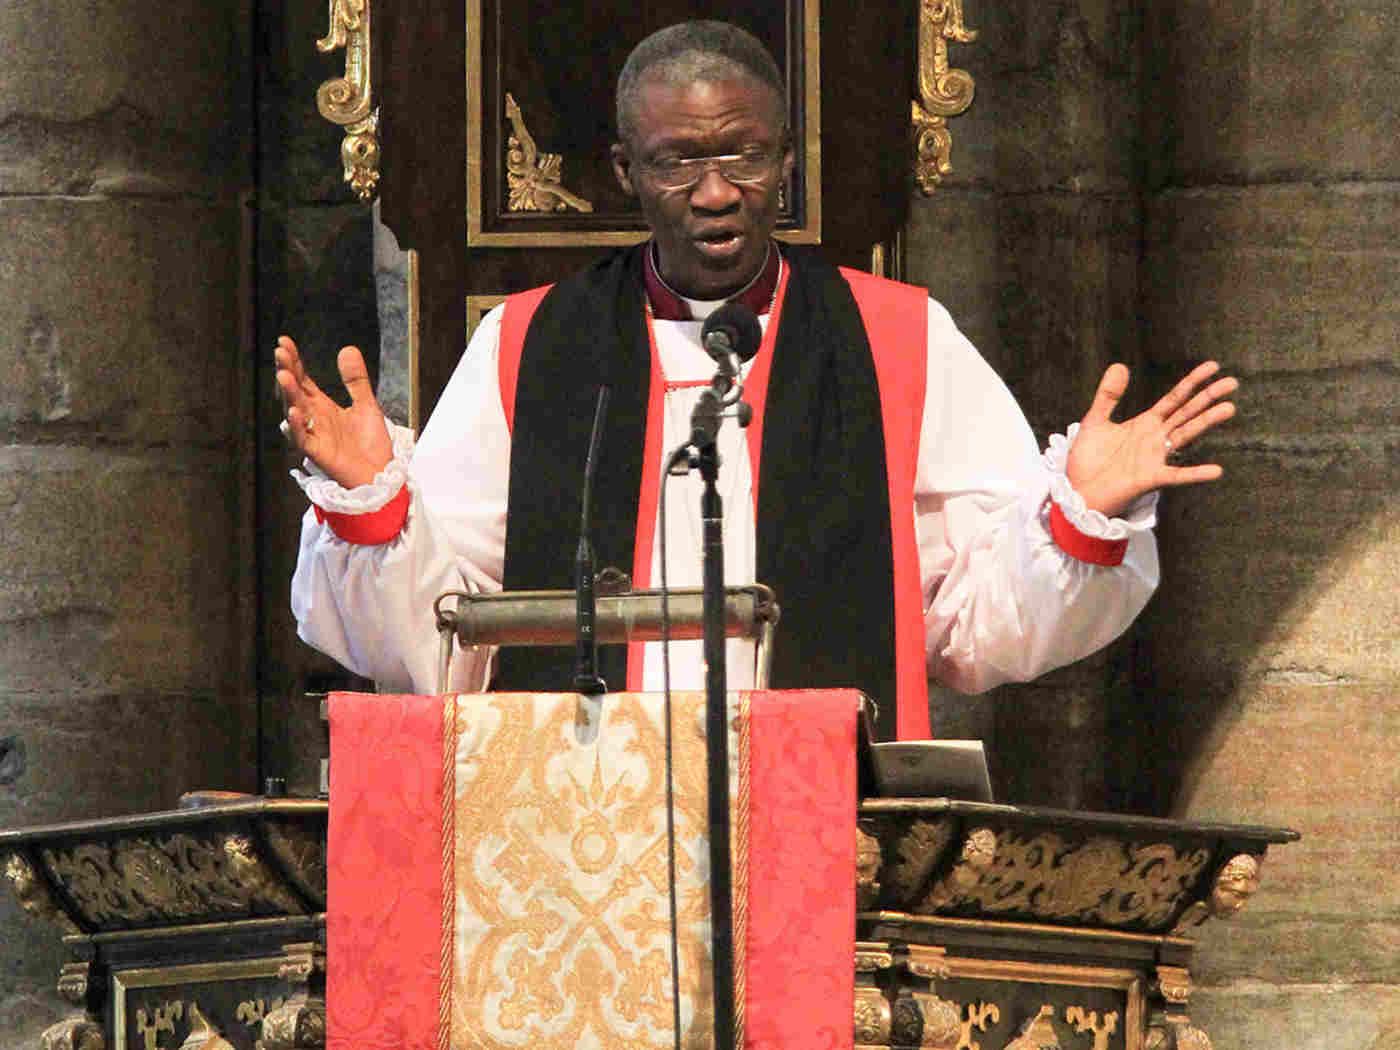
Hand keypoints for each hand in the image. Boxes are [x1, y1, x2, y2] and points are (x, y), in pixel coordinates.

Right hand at [274, 335, 393, 488]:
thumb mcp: (366, 405)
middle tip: (280, 352)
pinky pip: (303, 439)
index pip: (303, 379)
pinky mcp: (319, 452)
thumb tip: (347, 349)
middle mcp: (314, 418)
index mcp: (323, 406)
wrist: (381, 474)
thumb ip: (356, 380)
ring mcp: (314, 434)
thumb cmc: (370, 445)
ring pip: (295, 412)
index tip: (284, 341)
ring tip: (284, 375)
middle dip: (288, 371)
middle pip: (296, 391)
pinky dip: (297, 426)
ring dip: (289, 394)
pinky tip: (295, 411)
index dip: (294, 361)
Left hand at [1066, 361, 1237, 517]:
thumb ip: (1108, 395)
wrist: (1079, 492)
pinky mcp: (1150, 478)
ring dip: (1206, 422)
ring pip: (1185, 435)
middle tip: (1232, 383)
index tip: (1213, 366)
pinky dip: (1195, 473)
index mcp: (1145, 423)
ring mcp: (1155, 457)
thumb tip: (1119, 365)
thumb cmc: (1089, 460)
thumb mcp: (1095, 421)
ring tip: (1228, 408)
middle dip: (1208, 398)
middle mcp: (1155, 438)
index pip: (1174, 398)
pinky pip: (1176, 475)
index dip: (1192, 382)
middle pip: (1186, 413)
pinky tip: (1216, 470)